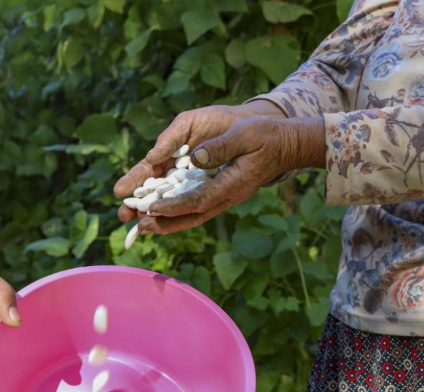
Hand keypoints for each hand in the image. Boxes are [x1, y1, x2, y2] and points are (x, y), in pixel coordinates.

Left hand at [114, 100, 286, 222]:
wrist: (285, 146)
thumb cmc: (266, 136)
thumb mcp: (246, 134)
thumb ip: (222, 147)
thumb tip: (195, 157)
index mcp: (232, 184)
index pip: (198, 200)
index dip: (174, 206)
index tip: (151, 209)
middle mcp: (226, 196)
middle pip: (191, 216)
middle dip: (164, 222)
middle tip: (138, 226)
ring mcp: (223, 197)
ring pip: (191, 215)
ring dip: (167, 222)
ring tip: (140, 225)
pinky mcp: (220, 193)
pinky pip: (194, 208)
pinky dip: (175, 213)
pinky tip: (158, 212)